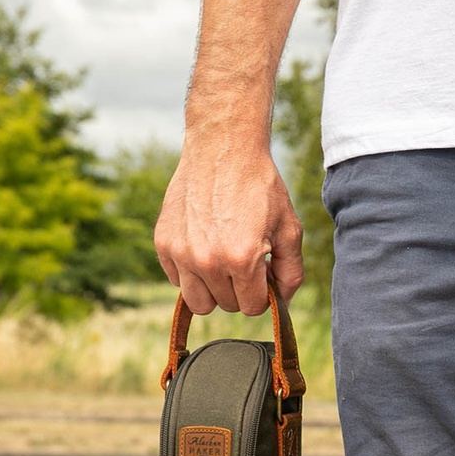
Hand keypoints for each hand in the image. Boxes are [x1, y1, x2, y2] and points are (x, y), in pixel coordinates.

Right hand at [154, 144, 303, 315]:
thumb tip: (281, 302)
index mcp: (241, 259)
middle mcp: (207, 260)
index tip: (263, 274)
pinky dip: (191, 272)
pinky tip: (205, 246)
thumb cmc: (260, 187)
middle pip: (226, 305)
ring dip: (214, 289)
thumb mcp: (289, 229)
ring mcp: (181, 252)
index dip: (262, 294)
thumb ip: (291, 272)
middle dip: (240, 290)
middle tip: (246, 261)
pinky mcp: (163, 243)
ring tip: (225, 262)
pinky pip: (177, 280)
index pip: (251, 307)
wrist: (223, 148)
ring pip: (198, 302)